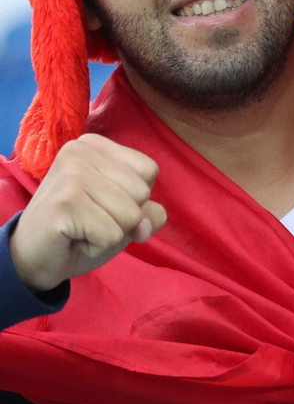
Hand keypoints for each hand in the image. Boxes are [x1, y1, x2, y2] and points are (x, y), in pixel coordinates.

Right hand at [9, 134, 165, 293]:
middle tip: (89, 219)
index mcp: (96, 145)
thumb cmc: (82, 230)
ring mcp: (71, 175)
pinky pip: (111, 234)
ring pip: (130, 215)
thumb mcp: (124, 215)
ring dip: (110, 234)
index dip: (135, 198)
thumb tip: (145, 225)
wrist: (33, 258)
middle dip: (123, 218)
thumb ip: (149, 213)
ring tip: (81, 228)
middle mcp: (80, 151)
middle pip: (142, 192)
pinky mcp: (65, 202)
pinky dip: (97, 246)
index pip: (149, 170)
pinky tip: (73, 239)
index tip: (101, 204)